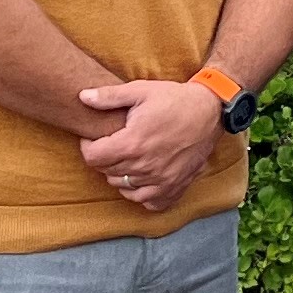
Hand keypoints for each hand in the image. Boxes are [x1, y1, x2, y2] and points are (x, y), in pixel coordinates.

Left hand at [77, 77, 223, 212]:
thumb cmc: (174, 99)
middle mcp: (145, 167)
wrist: (211, 111)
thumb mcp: (141, 90)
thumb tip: (82, 97)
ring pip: (123, 187)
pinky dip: (140, 193)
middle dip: (105, 158)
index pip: (92, 158)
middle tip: (114, 143)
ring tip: (128, 157)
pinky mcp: (174, 187)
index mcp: (132, 143)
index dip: (88, 146)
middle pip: (106, 172)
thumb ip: (108, 96)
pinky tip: (143, 177)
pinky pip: (147, 201)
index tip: (96, 138)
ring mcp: (161, 180)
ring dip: (120, 174)